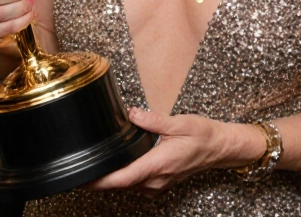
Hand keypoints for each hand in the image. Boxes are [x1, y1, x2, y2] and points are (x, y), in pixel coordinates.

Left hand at [86, 109, 259, 197]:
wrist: (220, 148)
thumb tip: (132, 114)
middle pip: (121, 185)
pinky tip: (118, 166)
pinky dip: (124, 178)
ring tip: (94, 165)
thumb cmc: (203, 135)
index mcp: (159, 164)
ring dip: (112, 179)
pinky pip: (137, 184)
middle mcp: (157, 180)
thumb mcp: (179, 122)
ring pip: (128, 186)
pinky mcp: (161, 184)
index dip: (100, 181)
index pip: (123, 178)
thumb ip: (153, 120)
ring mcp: (159, 185)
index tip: (82, 179)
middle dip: (100, 179)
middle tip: (80, 168)